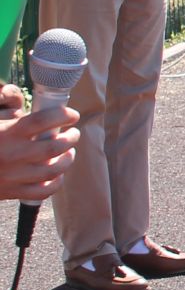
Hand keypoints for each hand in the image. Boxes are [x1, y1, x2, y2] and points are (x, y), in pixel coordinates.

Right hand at [0, 88, 80, 202]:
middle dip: (70, 138)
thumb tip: (22, 97)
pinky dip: (55, 183)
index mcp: (7, 132)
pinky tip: (57, 175)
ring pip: (54, 170)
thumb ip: (8, 111)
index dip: (63, 115)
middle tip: (72, 133)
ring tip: (69, 152)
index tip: (71, 115)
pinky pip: (42, 191)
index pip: (44, 120)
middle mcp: (14, 154)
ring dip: (67, 159)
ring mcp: (14, 175)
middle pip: (55, 146)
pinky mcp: (12, 192)